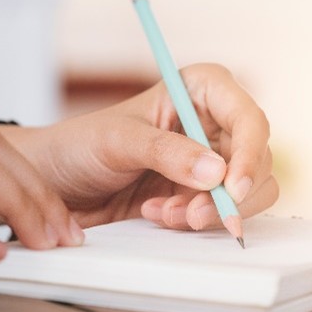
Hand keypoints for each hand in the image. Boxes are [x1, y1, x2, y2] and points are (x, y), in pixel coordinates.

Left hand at [4, 63, 277, 229]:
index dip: (249, 153)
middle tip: (192, 215)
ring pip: (246, 192)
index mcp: (201, 91)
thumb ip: (167, 152)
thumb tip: (216, 171)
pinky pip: (221, 212)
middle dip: (227, 194)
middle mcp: (213, 123)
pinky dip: (195, 220)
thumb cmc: (80, 144)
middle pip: (257, 160)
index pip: (248, 118)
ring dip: (210, 210)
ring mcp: (210, 160)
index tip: (231, 187)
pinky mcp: (200, 193)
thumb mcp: (119, 141)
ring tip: (165, 214)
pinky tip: (157, 214)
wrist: (55, 184)